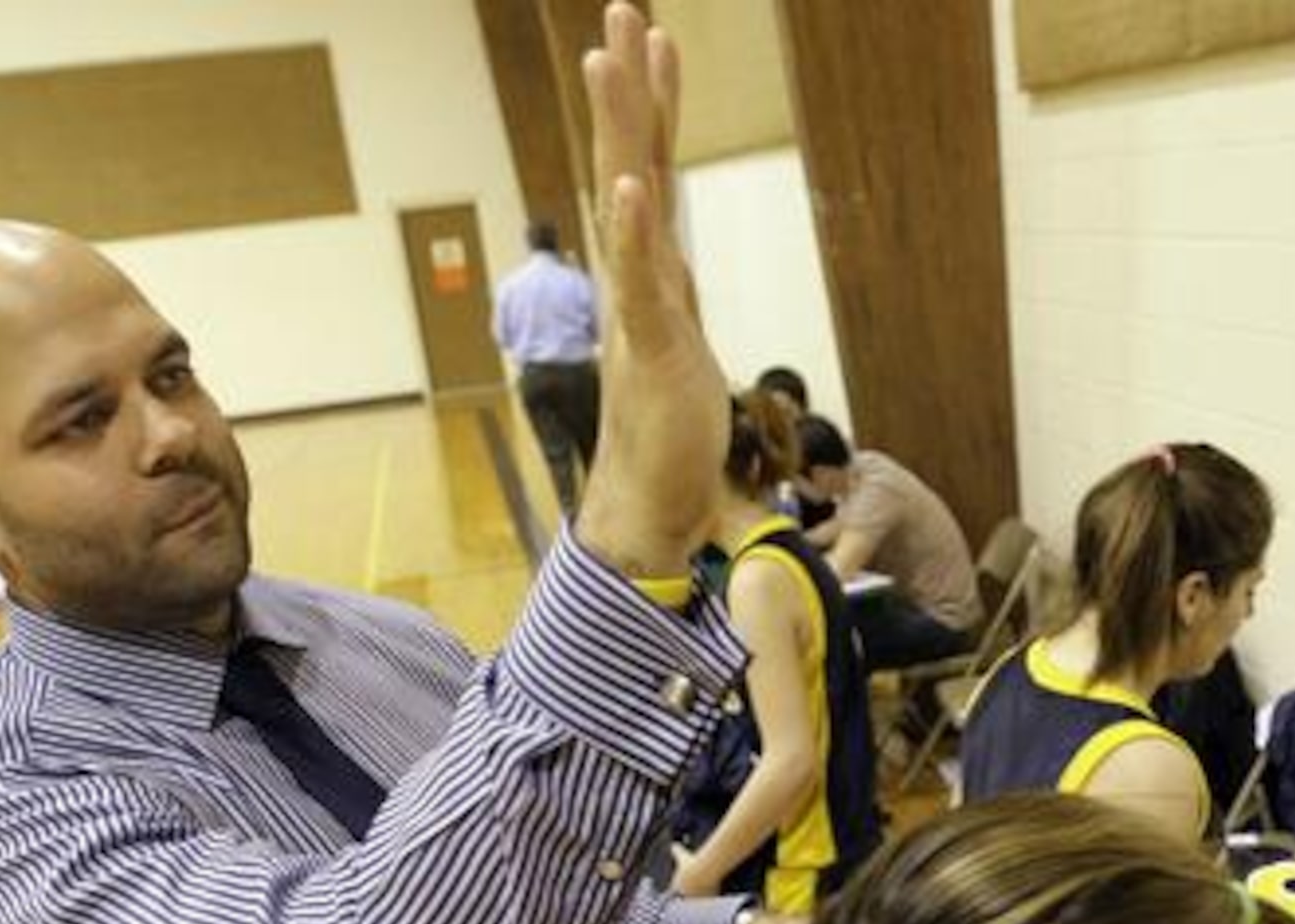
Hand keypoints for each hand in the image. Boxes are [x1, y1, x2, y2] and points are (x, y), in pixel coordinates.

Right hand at [574, 5, 726, 574]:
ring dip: (622, 130)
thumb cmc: (672, 433)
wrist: (651, 503)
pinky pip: (639, 281)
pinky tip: (628, 187)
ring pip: (629, 200)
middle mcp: (642, 274)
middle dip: (630, 85)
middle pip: (635, 160)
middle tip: (622, 10)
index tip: (653, 38)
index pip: (656, 169)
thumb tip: (672, 280)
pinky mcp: (652, 346)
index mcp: (656, 269)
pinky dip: (632, 232)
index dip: (657, 105)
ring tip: (608, 58)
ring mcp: (643, 305)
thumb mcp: (686, 350)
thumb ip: (676, 308)